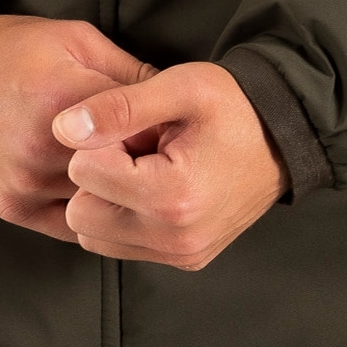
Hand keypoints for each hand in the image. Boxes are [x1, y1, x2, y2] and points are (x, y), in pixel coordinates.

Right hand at [0, 14, 154, 241]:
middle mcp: (45, 148)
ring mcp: (26, 183)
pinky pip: (69, 226)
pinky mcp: (10, 207)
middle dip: (143, 166)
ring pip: (99, 204)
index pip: (142, 129)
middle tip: (156, 158)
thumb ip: (127, 72)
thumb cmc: (5, 47)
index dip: (164, 132)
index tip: (175, 132)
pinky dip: (88, 212)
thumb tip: (174, 98)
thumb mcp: (74, 38)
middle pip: (123, 173)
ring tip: (126, 173)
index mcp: (67, 99)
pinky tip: (95, 190)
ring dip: (116, 193)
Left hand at [53, 64, 287, 270]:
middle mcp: (175, 238)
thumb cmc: (233, 105)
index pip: (83, 172)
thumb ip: (117, 107)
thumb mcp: (178, 87)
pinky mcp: (184, 259)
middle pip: (80, 213)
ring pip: (92, 235)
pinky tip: (153, 187)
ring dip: (107, 200)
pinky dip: (123, 217)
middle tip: (138, 149)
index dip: (101, 140)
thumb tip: (62, 128)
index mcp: (172, 195)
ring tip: (146, 168)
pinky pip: (119, 245)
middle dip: (98, 176)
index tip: (136, 128)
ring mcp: (181, 255)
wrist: (284, 135)